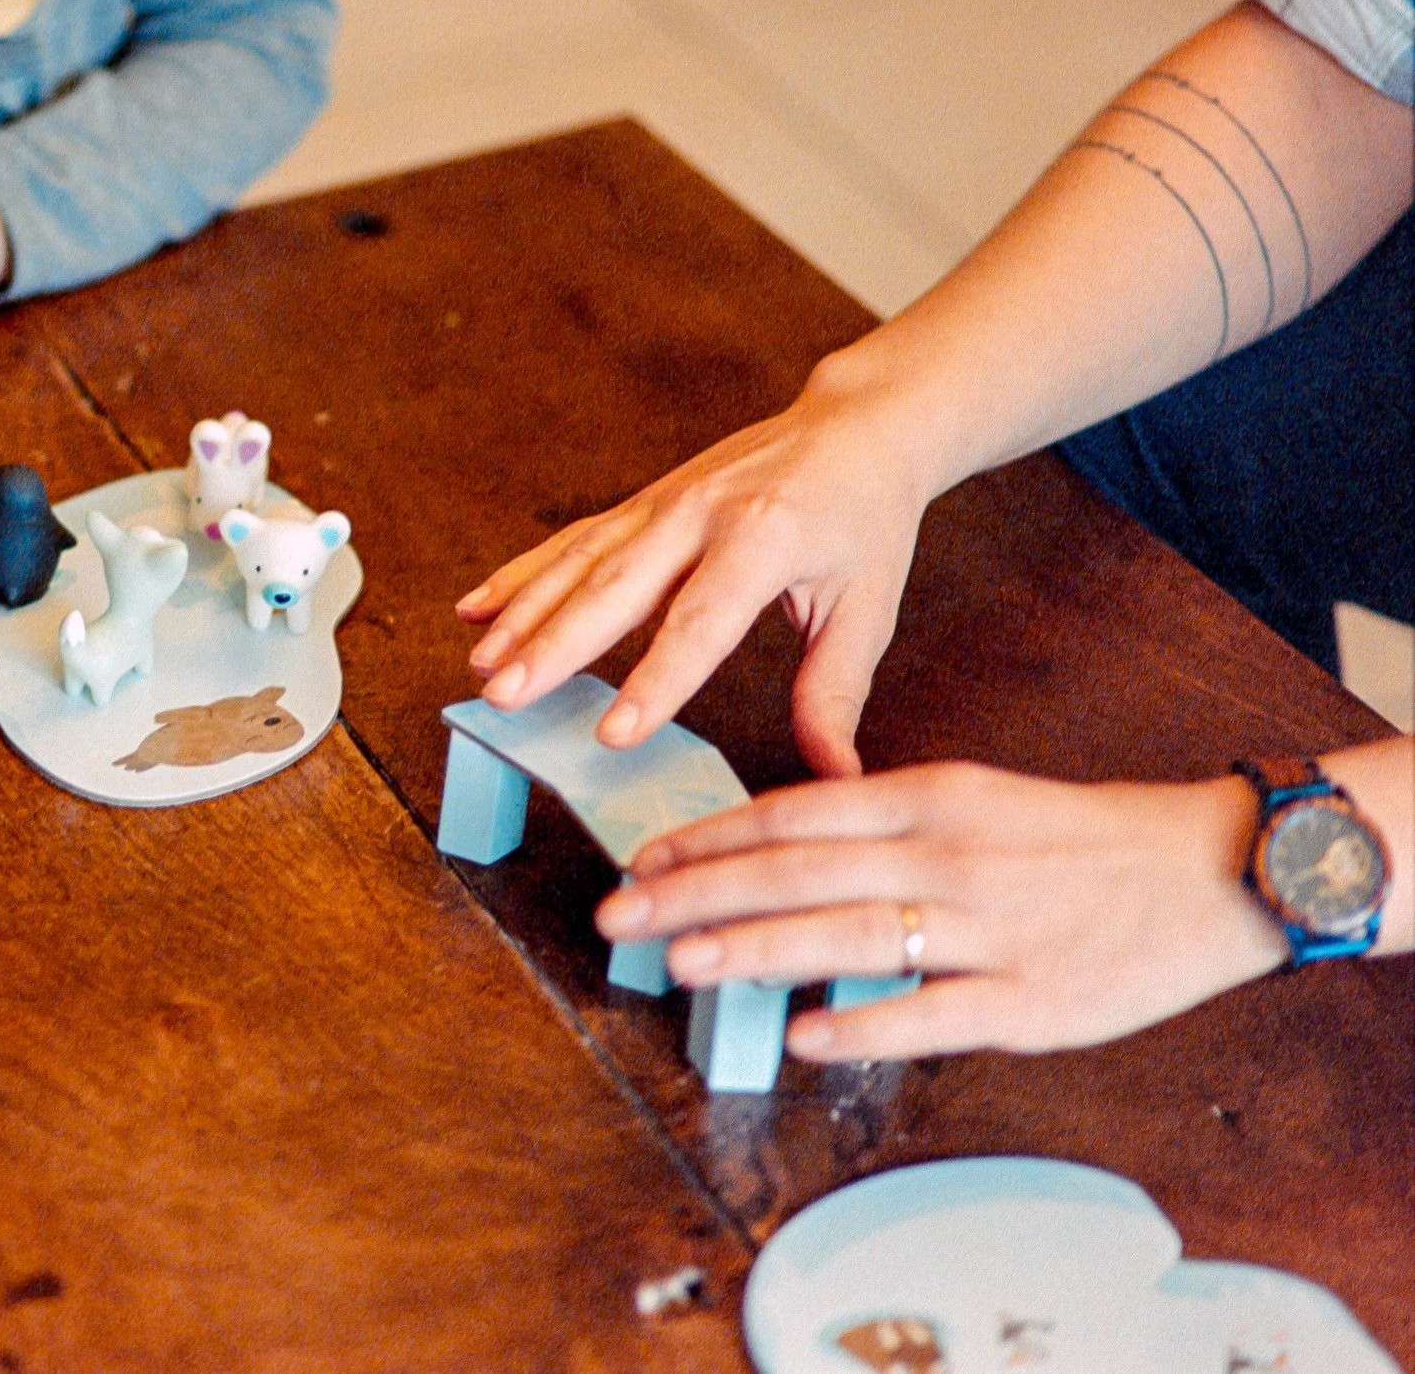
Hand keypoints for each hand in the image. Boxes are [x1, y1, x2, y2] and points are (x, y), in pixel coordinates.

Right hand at [458, 361, 934, 775]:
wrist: (852, 426)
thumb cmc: (863, 519)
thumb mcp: (867, 606)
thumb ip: (835, 692)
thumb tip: (837, 777)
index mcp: (764, 540)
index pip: (700, 622)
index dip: (655, 681)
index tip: (613, 733)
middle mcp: (701, 514)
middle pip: (614, 588)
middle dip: (553, 646)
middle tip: (505, 696)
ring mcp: (663, 503)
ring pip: (579, 563)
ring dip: (524, 614)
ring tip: (483, 664)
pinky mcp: (642, 502)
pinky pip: (573, 541)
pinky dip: (522, 573)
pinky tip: (478, 606)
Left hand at [596, 763, 1288, 1060]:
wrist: (1212, 870)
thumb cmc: (1078, 841)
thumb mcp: (970, 800)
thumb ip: (877, 828)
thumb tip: (778, 856)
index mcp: (929, 799)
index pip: (792, 814)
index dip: (709, 839)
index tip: (641, 860)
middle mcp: (947, 855)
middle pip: (800, 871)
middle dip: (700, 892)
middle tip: (620, 915)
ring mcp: (989, 928)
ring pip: (852, 934)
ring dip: (758, 949)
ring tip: (684, 962)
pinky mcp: (1033, 1000)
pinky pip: (936, 1013)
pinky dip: (866, 1022)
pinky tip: (805, 1033)